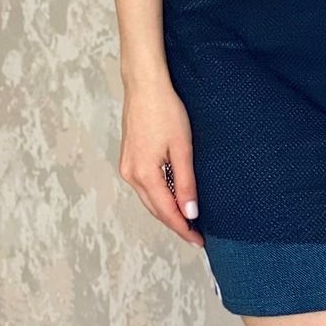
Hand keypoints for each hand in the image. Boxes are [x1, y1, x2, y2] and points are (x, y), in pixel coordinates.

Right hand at [119, 78, 204, 246]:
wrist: (144, 85)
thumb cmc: (165, 111)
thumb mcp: (182, 148)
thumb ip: (185, 182)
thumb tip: (189, 212)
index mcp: (144, 175)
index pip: (166, 212)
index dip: (183, 228)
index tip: (198, 240)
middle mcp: (131, 175)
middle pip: (155, 209)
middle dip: (175, 223)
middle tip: (196, 234)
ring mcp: (127, 166)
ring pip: (149, 198)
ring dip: (166, 209)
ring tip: (187, 218)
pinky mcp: (129, 157)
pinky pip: (145, 185)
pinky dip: (159, 194)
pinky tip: (172, 195)